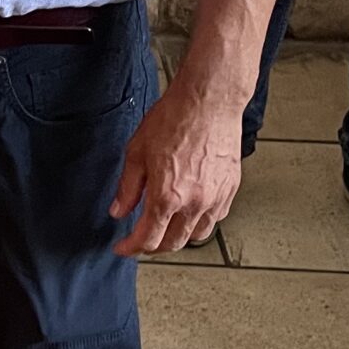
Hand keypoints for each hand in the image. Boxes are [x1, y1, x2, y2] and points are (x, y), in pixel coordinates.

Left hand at [109, 80, 242, 255]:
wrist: (209, 101)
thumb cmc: (174, 119)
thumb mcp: (137, 152)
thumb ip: (128, 188)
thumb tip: (118, 211)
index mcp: (167, 196)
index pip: (147, 238)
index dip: (130, 247)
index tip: (122, 247)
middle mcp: (194, 203)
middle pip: (172, 244)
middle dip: (153, 247)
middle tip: (140, 240)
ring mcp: (215, 197)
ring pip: (197, 235)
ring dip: (178, 238)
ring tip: (165, 228)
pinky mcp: (230, 188)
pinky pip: (215, 218)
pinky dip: (200, 222)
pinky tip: (189, 212)